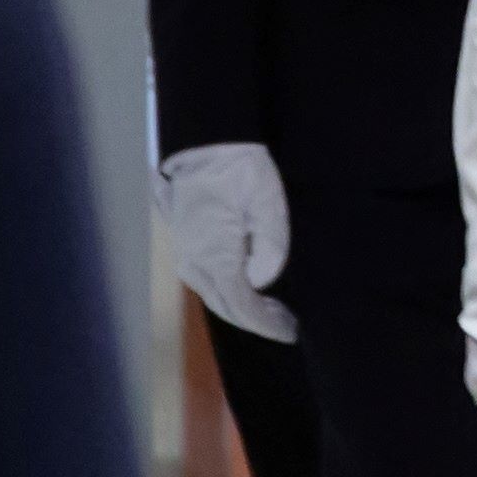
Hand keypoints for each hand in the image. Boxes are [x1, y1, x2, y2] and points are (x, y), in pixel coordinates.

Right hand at [163, 143, 295, 343]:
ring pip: (215, 296)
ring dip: (243, 309)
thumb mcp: (267, 202)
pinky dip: (229, 294)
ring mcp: (186, 255)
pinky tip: (250, 291)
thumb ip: (270, 245)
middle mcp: (194, 262)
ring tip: (275, 312)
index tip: (290, 332)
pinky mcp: (186, 245)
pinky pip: (207, 281)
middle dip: (257, 321)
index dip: (266, 323)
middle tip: (288, 325)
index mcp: (215, 255)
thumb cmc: (240, 170)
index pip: (242, 304)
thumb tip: (263, 281)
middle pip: (226, 307)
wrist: (205, 145)